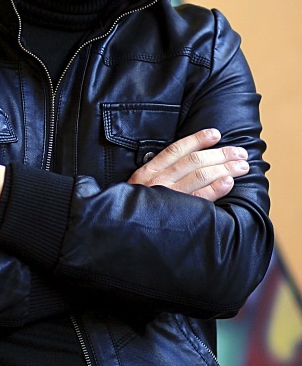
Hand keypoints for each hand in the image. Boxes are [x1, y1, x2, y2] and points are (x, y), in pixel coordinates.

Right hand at [127, 128, 248, 201]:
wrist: (123, 231)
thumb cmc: (136, 210)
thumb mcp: (140, 188)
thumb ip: (158, 175)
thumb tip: (186, 165)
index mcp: (149, 171)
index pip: (177, 149)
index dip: (198, 140)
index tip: (216, 134)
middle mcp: (158, 180)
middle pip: (195, 161)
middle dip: (221, 155)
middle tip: (241, 153)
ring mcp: (167, 196)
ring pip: (200, 175)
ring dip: (224, 168)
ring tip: (242, 166)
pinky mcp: (176, 212)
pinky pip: (199, 198)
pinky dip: (215, 188)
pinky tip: (228, 182)